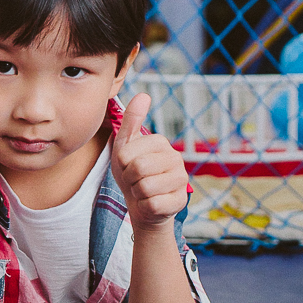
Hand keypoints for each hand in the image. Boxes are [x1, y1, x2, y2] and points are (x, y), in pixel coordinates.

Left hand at [111, 93, 188, 230]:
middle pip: (137, 169)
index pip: (126, 154)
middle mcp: (175, 158)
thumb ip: (131, 120)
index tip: (128, 166)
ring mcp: (181, 180)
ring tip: (143, 190)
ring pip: (145, 188)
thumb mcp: (125, 146)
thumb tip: (143, 95)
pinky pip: (152, 205)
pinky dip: (145, 207)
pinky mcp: (180, 202)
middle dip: (129, 179)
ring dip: (137, 194)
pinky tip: (151, 203)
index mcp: (160, 142)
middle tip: (135, 180)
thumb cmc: (131, 173)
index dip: (121, 164)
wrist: (140, 204)